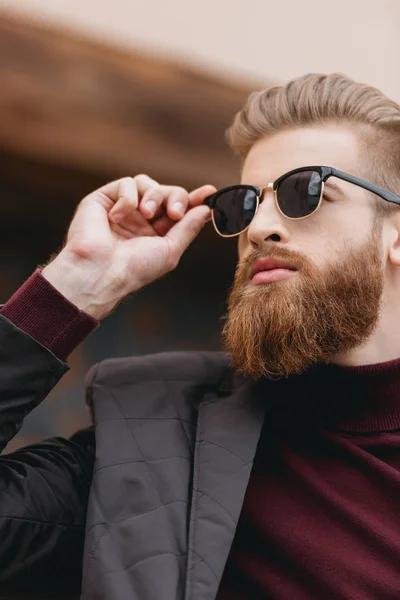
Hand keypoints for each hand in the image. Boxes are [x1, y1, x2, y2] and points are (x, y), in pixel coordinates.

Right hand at [42, 175, 215, 318]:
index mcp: (156, 233)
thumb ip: (188, 228)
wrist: (100, 270)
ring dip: (154, 196)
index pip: (179, 210)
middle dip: (176, 197)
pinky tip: (117, 217)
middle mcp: (140, 219)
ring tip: (146, 214)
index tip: (209, 193)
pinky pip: (126, 184)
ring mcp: (123, 208)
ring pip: (148, 184)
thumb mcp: (170, 250)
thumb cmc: (134, 268)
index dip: (194, 200)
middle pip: (167, 192)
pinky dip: (127, 198)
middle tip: (175, 212)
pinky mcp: (104, 199)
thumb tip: (206, 210)